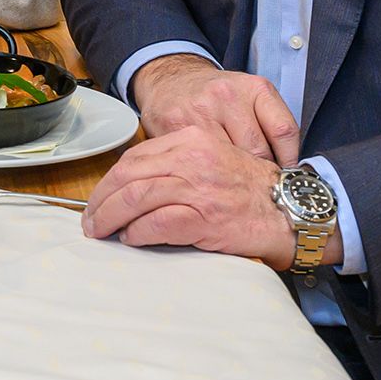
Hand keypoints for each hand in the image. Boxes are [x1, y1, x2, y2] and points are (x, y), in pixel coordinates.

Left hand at [83, 125, 315, 268]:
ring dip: (111, 219)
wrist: (290, 210)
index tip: (97, 199)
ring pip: (136, 199)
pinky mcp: (205, 217)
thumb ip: (175, 166)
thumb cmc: (249, 190)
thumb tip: (131, 189)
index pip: (134, 158)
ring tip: (102, 233)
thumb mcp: (210, 160)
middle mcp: (192, 158)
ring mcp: (198, 187)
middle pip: (128, 177)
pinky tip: (132, 239)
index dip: (108, 181)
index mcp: (190, 140)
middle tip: (90, 221)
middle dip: (101, 201)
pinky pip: (157, 224)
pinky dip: (138, 233)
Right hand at [129, 54, 300, 164]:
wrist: (172, 80)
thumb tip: (289, 169)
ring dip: (234, 175)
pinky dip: (208, 171)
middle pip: (258, 150)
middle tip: (256, 179)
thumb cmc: (218, 96)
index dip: (288, 159)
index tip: (286, 173)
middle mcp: (228, 95)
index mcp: (254, 88)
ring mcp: (201, 110)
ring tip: (232, 177)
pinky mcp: (178, 126)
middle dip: (259, 170)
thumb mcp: (251, 97)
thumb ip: (271, 126)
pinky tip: (209, 170)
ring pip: (230, 160)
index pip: (284, 131)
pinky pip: (202, 161)